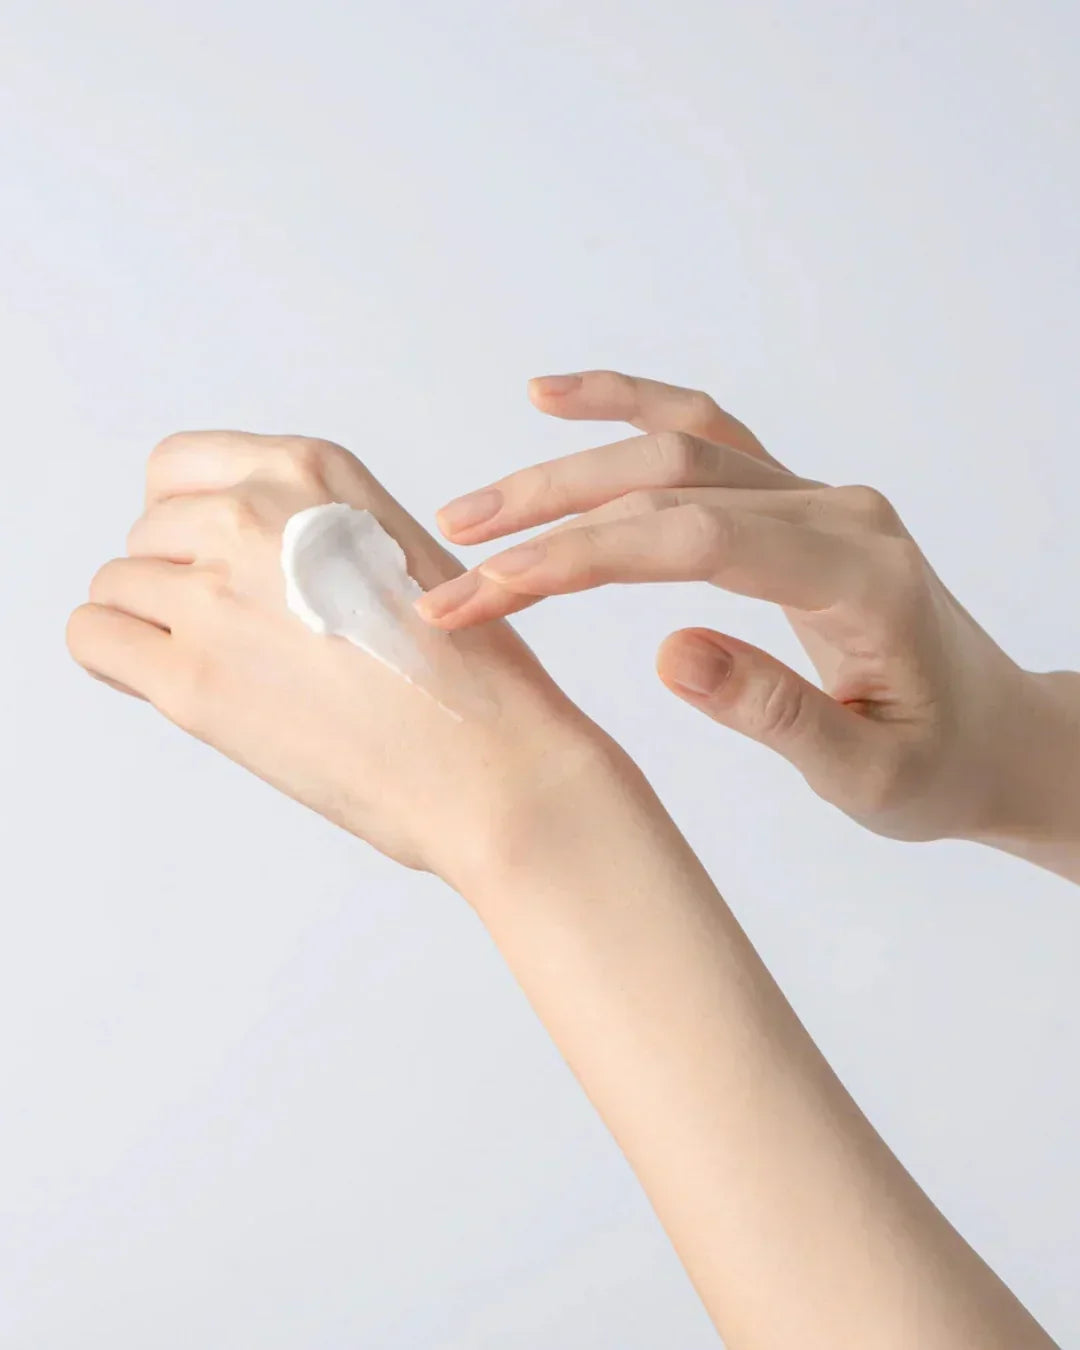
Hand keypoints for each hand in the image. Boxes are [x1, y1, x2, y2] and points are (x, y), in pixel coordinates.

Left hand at [66, 432, 604, 882]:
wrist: (494, 766)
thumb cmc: (470, 680)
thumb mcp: (402, 549)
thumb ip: (314, 530)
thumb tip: (238, 557)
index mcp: (313, 473)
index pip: (181, 467)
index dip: (189, 519)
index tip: (216, 561)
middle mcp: (255, 516)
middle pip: (148, 529)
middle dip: (178, 577)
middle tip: (237, 634)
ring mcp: (216, 596)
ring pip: (117, 582)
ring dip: (152, 621)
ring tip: (221, 668)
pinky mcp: (192, 681)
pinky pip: (93, 636)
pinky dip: (117, 658)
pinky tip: (173, 684)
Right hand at [417, 371, 1079, 859]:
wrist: (999, 735)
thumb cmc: (938, 765)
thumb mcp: (870, 776)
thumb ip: (778, 713)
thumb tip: (667, 654)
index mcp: (860, 578)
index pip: (694, 543)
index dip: (581, 558)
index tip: (487, 591)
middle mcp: (838, 514)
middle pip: (671, 481)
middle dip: (549, 515)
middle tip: (452, 555)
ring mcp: (819, 495)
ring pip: (677, 447)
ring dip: (568, 466)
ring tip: (477, 505)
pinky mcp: (796, 499)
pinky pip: (707, 434)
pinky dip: (629, 407)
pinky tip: (557, 397)